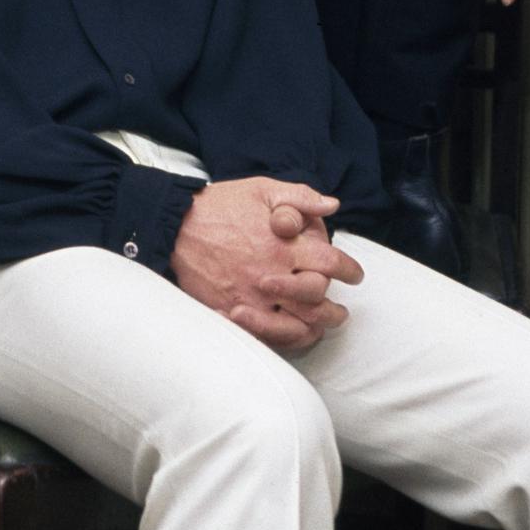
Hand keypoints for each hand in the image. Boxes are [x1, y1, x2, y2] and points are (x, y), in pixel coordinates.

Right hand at [172, 177, 362, 351]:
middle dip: (336, 308)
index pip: (330, 263)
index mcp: (283, 244)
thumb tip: (332, 205)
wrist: (175, 226)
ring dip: (315, 327)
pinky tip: (292, 334)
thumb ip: (299, 197)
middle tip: (341, 310)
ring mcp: (252, 298)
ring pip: (297, 325)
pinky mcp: (233, 313)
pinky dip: (285, 340)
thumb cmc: (220, 205)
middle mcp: (271, 275)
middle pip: (318, 301)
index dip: (349, 269)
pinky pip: (267, 337)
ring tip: (321, 326)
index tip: (354, 274)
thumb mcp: (261, 190)